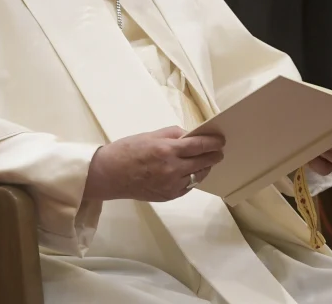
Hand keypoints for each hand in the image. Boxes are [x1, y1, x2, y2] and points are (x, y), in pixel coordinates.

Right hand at [83, 127, 224, 202]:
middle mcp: (172, 169)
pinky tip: (191, 172)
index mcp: (167, 150)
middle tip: (219, 151)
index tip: (221, 140)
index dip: (213, 142)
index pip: (198, 146)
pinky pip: (187, 187)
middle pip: (202, 162)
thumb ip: (173, 134)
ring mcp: (171, 185)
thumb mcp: (151, 135)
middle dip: (214, 155)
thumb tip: (190, 136)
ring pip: (197, 176)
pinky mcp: (168, 196)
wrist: (110, 175)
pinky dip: (192, 179)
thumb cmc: (128, 150)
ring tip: (206, 161)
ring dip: (204, 168)